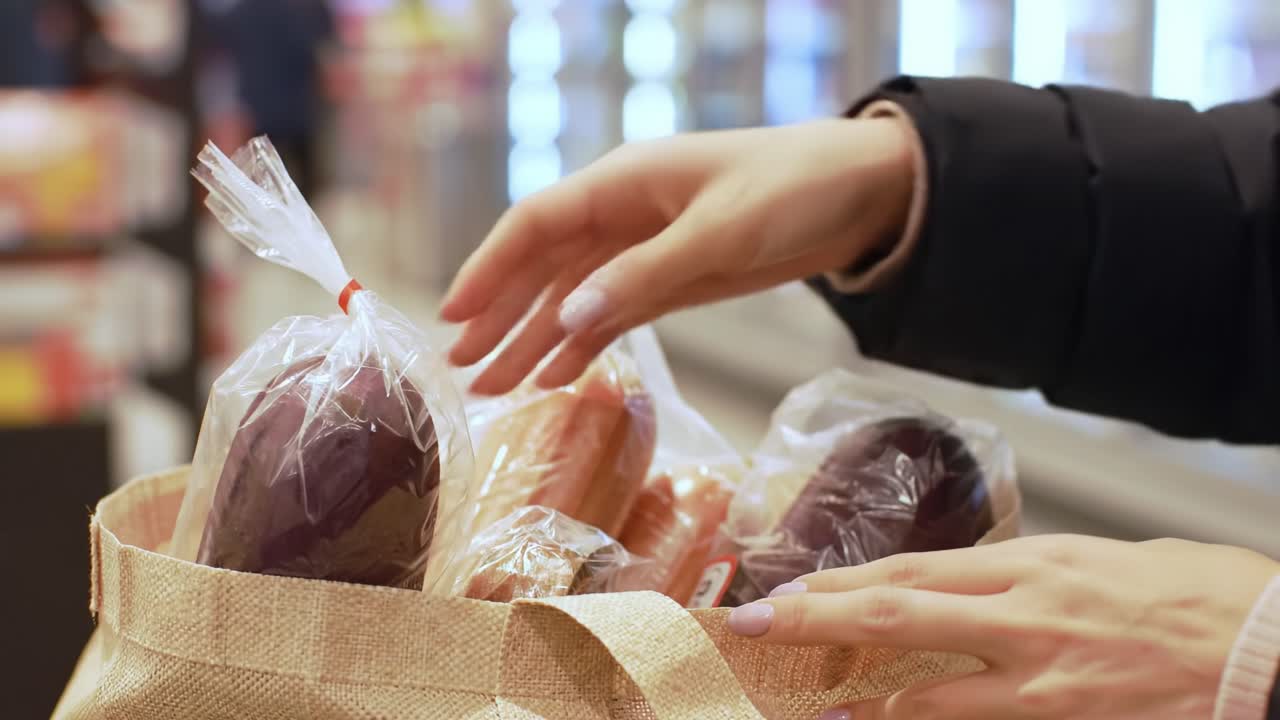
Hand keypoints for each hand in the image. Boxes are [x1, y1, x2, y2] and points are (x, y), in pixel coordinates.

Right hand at [439, 117, 913, 394]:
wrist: (868, 194)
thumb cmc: (797, 189)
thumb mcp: (722, 231)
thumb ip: (645, 276)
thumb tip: (566, 319)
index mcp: (625, 183)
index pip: (536, 224)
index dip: (489, 269)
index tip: (452, 316)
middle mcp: (624, 214)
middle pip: (544, 267)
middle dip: (501, 317)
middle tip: (461, 370)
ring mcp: (647, 248)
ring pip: (574, 296)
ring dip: (534, 340)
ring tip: (494, 388)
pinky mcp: (675, 278)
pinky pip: (614, 313)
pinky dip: (583, 344)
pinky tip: (555, 377)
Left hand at [727, 535, 1278, 719]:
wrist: (1273, 645)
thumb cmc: (1204, 596)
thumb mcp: (1107, 562)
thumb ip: (1036, 576)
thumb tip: (986, 584)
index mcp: (1036, 562)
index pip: (913, 568)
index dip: (845, 578)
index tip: (793, 585)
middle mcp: (1027, 610)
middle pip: (897, 609)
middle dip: (816, 616)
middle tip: (755, 622)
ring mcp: (1043, 672)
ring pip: (924, 681)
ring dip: (855, 690)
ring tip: (800, 695)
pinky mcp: (1066, 717)